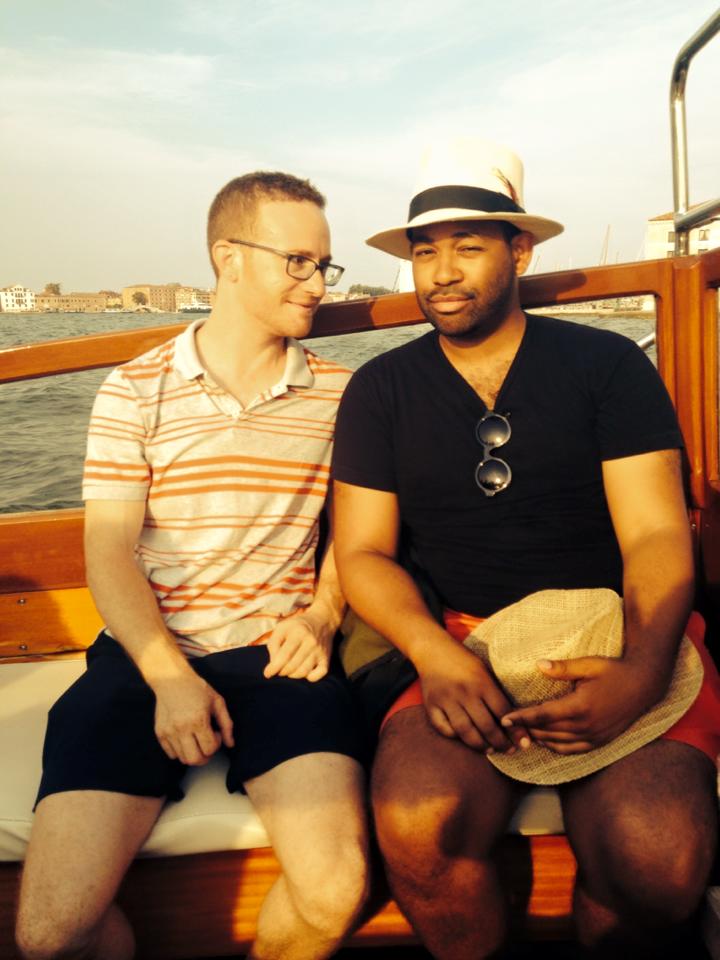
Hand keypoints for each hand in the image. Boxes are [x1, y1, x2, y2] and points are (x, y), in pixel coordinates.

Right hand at [153, 669, 233, 765]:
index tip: (216, 733)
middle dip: (205, 757)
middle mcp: (181, 728)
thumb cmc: (197, 689)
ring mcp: (168, 732)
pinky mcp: (159, 733)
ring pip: (182, 759)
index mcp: (198, 720)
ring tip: (196, 738)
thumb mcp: (217, 702)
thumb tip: (231, 744)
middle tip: (208, 745)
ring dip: (193, 753)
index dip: (217, 744)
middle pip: (194, 760)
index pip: (209, 749)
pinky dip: (180, 751)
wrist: (171, 680)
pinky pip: (171, 754)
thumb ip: (227, 724)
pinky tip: (185, 737)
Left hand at [264, 604, 335, 681]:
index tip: (267, 673)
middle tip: (279, 669)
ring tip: (289, 670)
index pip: (284, 655)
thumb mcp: (282, 628)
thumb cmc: (297, 627)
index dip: (274, 667)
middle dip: (282, 671)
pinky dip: (310, 677)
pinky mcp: (326, 658)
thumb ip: (273, 644)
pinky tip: (305, 672)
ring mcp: (320, 651)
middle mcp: (311, 642)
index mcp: (298, 632)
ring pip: (303, 672)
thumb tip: (273, 664)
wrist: (322, 621)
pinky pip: (319, 675)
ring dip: (293, 675)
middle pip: (293, 666)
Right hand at [417, 640, 531, 753]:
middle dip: (501, 743)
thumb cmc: (463, 660)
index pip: (503, 712)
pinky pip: (444, 729)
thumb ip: (495, 692)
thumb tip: (513, 719)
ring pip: (465, 732)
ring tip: (490, 749)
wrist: (432, 648)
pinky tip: (465, 738)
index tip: (524, 743)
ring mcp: (446, 700)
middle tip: (509, 750)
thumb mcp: (483, 670)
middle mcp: (464, 692)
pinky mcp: (431, 705)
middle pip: (486, 726)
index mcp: (481, 681)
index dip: (516, 731)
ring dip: (480, 745)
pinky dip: (456, 737)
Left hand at [500, 655, 666, 753]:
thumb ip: (562, 667)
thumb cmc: (614, 671)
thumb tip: (538, 664)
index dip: (521, 717)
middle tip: (507, 725)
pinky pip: (573, 749)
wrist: (643, 685)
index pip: (543, 715)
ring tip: (522, 731)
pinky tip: (546, 741)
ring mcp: (594, 736)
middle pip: (547, 731)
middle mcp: (586, 726)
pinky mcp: (600, 741)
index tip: (504, 718)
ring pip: (558, 743)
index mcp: (580, 706)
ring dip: (539, 738)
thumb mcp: (589, 664)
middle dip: (526, 728)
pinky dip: (556, 747)